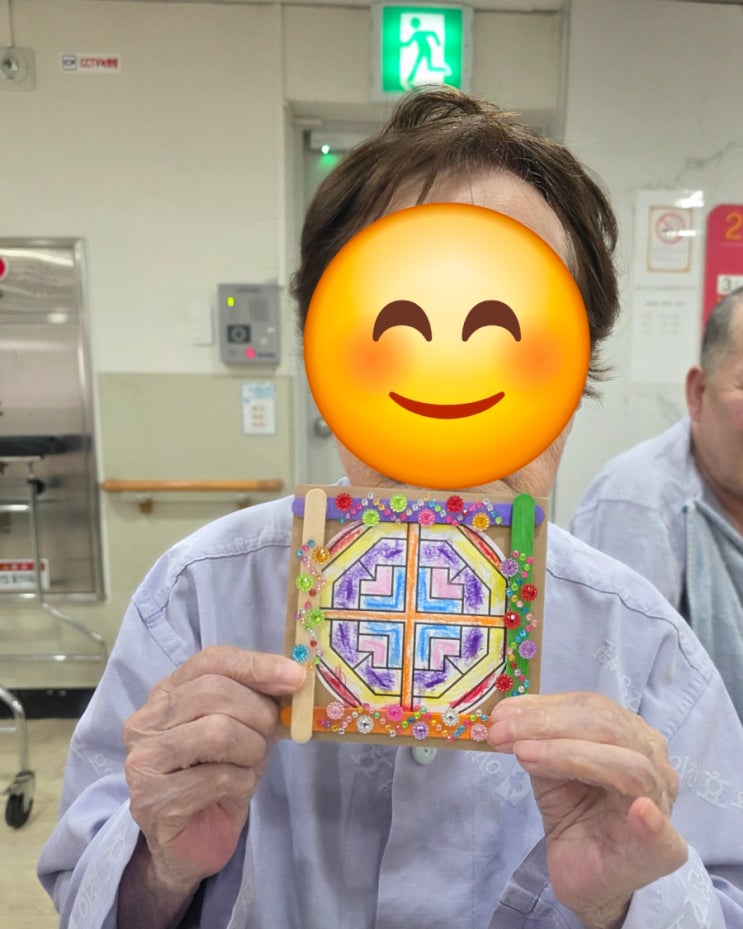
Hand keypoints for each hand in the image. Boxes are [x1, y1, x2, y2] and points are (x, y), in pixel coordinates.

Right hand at [122, 646, 305, 894]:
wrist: (193, 841)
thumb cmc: (219, 776)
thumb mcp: (243, 727)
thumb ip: (258, 698)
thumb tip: (294, 677)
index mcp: (165, 694)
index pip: (211, 660)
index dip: (256, 665)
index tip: (295, 678)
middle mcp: (145, 722)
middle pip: (214, 693)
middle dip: (257, 713)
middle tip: (270, 735)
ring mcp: (143, 761)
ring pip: (217, 732)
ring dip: (251, 750)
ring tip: (249, 765)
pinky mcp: (152, 800)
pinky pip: (217, 777)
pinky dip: (242, 783)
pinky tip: (235, 791)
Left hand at [487, 692, 686, 928]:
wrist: (583, 873)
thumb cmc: (574, 813)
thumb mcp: (548, 765)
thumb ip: (536, 736)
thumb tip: (505, 713)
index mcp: (630, 735)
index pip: (592, 708)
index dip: (545, 708)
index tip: (500, 716)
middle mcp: (652, 762)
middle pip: (609, 728)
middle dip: (549, 725)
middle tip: (503, 733)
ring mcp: (661, 804)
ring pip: (628, 766)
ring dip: (568, 755)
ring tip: (524, 756)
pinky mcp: (662, 850)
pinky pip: (662, 831)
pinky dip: (651, 819)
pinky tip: (638, 812)